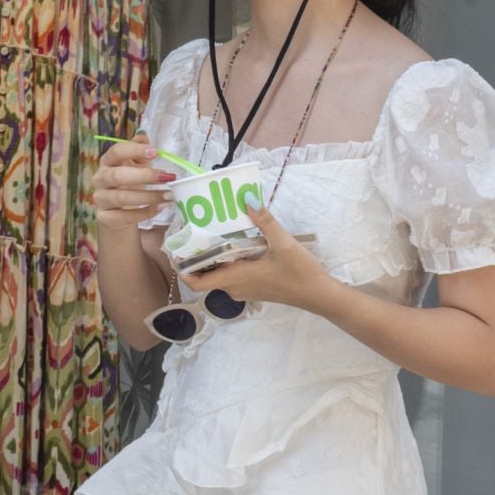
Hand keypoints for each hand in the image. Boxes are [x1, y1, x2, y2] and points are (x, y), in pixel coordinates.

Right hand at [92, 131, 174, 228]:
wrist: (117, 213)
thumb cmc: (128, 184)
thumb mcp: (135, 165)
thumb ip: (138, 150)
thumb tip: (143, 134)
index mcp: (107, 162)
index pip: (116, 152)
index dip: (134, 150)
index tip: (156, 152)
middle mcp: (100, 179)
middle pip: (117, 176)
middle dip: (144, 176)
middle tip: (167, 177)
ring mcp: (100, 199)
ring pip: (122, 198)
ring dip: (149, 197)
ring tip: (169, 196)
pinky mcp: (105, 217)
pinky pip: (125, 216)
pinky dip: (144, 213)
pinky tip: (160, 208)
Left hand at [181, 204, 334, 312]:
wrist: (319, 295)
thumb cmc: (299, 272)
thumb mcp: (283, 243)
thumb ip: (265, 221)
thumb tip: (248, 199)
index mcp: (235, 278)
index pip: (196, 282)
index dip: (181, 269)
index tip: (175, 250)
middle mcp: (234, 287)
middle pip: (204, 275)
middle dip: (195, 257)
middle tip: (191, 233)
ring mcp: (243, 290)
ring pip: (217, 275)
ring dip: (211, 259)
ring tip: (209, 234)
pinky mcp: (253, 288)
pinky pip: (230, 276)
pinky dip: (225, 263)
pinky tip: (232, 244)